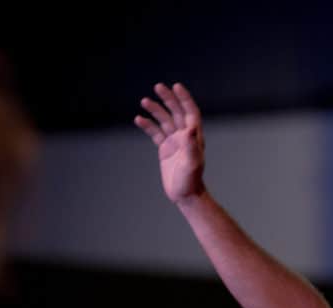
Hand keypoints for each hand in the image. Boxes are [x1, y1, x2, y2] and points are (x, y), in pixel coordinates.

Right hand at [135, 82, 205, 203]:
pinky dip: (148, 125)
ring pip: (164, 121)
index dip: (184, 99)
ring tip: (144, 101)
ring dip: (155, 110)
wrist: (185, 195)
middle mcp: (185, 137)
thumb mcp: (191, 163)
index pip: (190, 112)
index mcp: (194, 137)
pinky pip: (155, 133)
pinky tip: (138, 119)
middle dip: (168, 99)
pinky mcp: (165, 149)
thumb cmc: (191, 181)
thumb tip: (190, 128)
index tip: (176, 86)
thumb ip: (191, 146)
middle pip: (177, 112)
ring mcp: (175, 142)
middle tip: (158, 86)